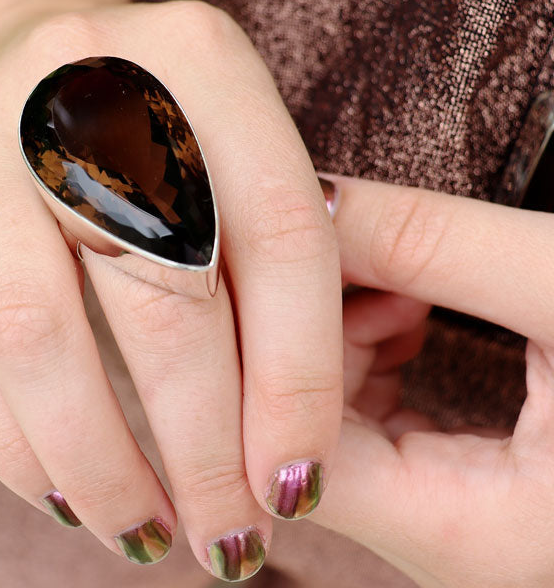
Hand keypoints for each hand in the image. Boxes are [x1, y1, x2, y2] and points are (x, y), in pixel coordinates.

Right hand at [0, 0, 342, 578]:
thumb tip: (282, 444)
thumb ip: (273, 263)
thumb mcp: (235, 148)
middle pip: (158, 290)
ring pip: (36, 328)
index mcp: (201, 57)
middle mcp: (86, 82)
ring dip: (95, 458)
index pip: (277, 233)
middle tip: (229, 534)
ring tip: (141, 533)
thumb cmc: (157, 114)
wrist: (22, 38)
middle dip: (200, 442)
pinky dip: (10, 436)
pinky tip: (62, 492)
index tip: (299, 481)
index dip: (298, 375)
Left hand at [314, 176, 553, 587]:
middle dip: (309, 330)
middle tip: (355, 248)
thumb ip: (435, 244)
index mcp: (479, 537)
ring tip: (401, 274)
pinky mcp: (467, 493)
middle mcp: (453, 555)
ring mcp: (456, 527)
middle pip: (300, 436)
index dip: (271, 339)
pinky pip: (376, 425)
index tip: (291, 247)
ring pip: (333, 427)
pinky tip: (413, 304)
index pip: (291, 443)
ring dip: (342, 337)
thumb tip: (315, 197)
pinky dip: (375, 356)